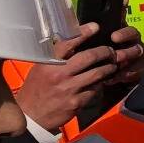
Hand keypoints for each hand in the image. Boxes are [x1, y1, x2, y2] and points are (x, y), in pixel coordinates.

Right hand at [12, 22, 143, 132]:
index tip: (95, 26)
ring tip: (112, 65)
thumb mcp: (40, 69)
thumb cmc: (36, 89)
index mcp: (48, 63)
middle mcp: (59, 73)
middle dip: (105, 52)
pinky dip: (100, 84)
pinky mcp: (77, 101)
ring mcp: (69, 88)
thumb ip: (55, 58)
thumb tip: (72, 42)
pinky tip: (102, 82)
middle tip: (111, 51)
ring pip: (97, 73)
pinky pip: (95, 89)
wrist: (32, 116)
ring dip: (108, 68)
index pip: (67, 43)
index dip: (83, 33)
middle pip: (89, 57)